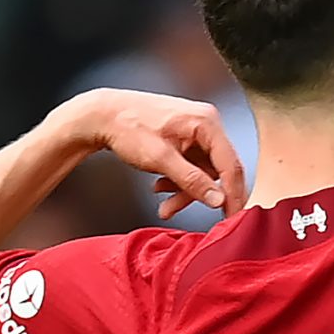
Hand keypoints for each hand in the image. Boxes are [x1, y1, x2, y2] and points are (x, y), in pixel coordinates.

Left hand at [47, 89, 248, 219]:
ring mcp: (195, 131)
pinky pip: (191, 167)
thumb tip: (219, 200)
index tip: (231, 218)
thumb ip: (192, 181)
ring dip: (184, 190)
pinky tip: (159, 185)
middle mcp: (206, 124)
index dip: (233, 196)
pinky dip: (177, 180)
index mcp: (207, 123)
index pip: (231, 166)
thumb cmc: (127, 127)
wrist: (100, 115)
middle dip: (198, 194)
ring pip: (202, 172)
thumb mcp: (160, 159)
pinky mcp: (185, 138)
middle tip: (183, 212)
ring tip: (162, 202)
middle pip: (216, 171)